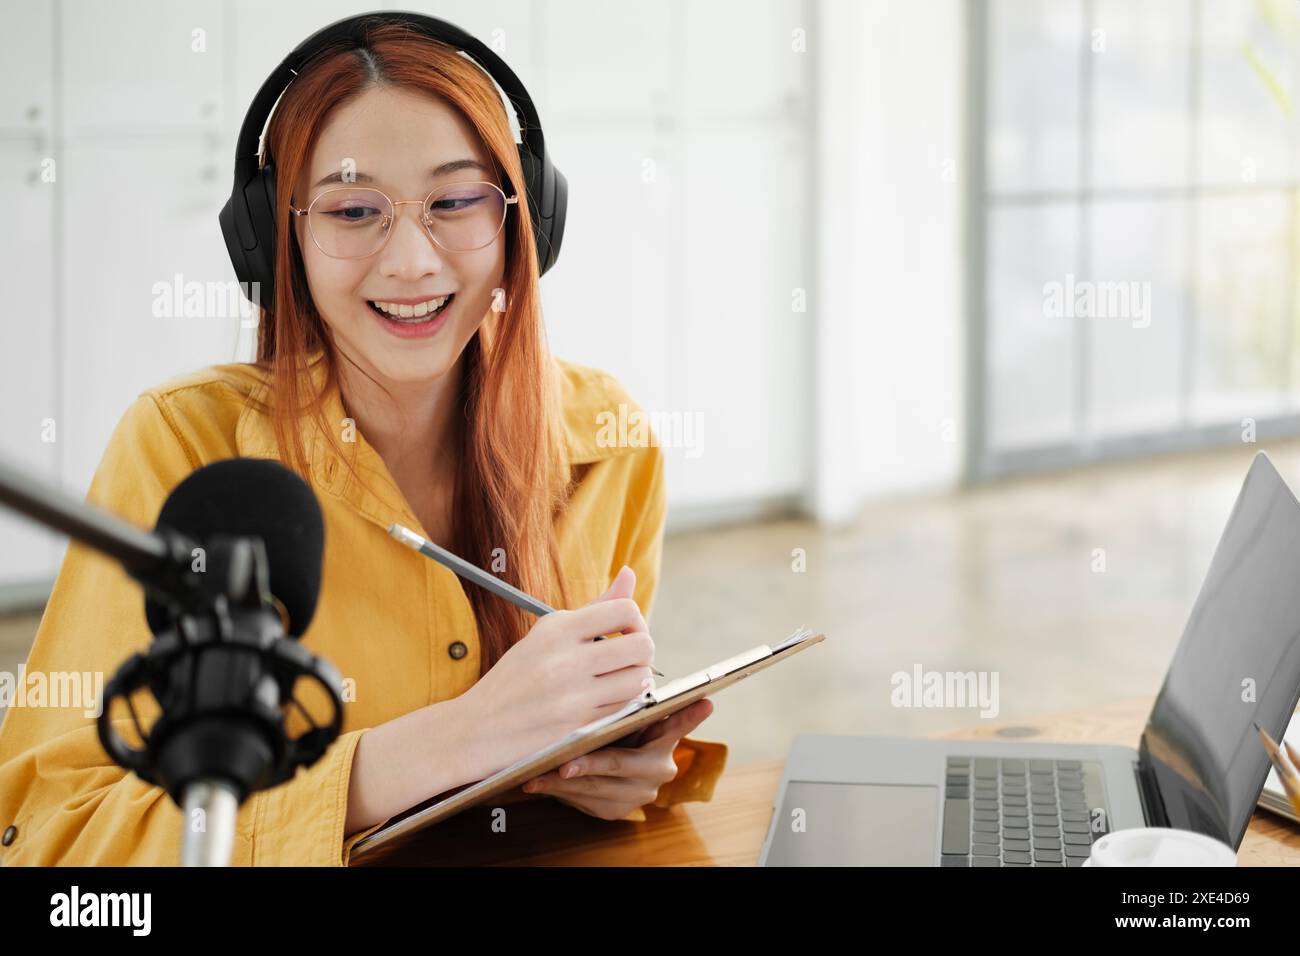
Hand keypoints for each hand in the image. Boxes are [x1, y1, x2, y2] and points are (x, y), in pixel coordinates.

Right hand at [455, 565, 655, 780]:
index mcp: (557, 628)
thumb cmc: (515, 678)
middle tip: (628, 660)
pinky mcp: (577, 728)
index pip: (625, 610)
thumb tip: (630, 574)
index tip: (625, 633)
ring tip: (617, 682)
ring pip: (639, 680)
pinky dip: (623, 705)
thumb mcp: (546, 634)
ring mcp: (572, 696)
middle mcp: (566, 659)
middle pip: (642, 645)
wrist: (476, 728)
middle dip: (643, 652)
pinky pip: (624, 709)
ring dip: (636, 682)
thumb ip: (595, 608)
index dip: (636, 621)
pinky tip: (606, 702)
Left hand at [521, 698, 714, 819]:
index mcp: (666, 744)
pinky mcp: (616, 811)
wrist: (611, 765)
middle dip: (590, 765)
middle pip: (620, 766)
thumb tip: (704, 699)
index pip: (676, 728)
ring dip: (563, 782)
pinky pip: (585, 802)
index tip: (695, 706)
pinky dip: (561, 793)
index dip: (681, 720)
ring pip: (596, 788)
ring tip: (536, 774)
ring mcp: (636, 795)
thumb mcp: (639, 718)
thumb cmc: (623, 731)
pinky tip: (539, 784)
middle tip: (564, 764)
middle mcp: (657, 772)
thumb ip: (660, 709)